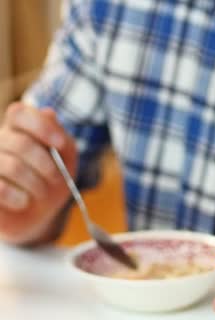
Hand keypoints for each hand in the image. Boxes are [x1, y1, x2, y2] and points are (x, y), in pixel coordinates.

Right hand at [0, 102, 76, 244]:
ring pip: (12, 167)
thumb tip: (48, 113)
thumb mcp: (66, 158)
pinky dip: (20, 198)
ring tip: (42, 193)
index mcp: (17, 128)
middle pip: (22, 144)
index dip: (41, 126)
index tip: (60, 143)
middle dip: (48, 166)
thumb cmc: (52, 180)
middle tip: (57, 179)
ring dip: (37, 185)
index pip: (20, 113)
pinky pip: (0, 188)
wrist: (38, 214)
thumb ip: (61, 137)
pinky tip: (24, 201)